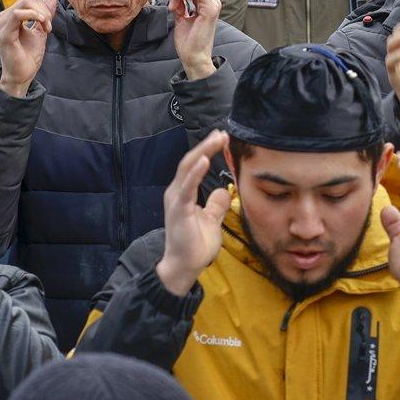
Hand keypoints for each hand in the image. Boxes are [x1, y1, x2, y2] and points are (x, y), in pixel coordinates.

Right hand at [0, 0, 56, 97]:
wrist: (22, 75)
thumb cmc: (28, 56)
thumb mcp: (41, 30)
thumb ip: (45, 14)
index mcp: (11, 16)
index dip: (43, 6)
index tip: (49, 24)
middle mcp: (4, 17)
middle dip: (44, 9)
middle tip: (49, 26)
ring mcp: (3, 24)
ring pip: (25, 2)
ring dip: (42, 13)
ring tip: (46, 28)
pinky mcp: (5, 33)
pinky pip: (18, 14)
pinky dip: (34, 15)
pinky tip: (42, 24)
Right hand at [155, 131, 232, 295]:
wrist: (184, 267)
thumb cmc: (195, 245)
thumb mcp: (211, 220)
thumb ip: (215, 205)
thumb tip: (223, 191)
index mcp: (184, 193)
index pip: (195, 164)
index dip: (207, 150)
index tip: (222, 137)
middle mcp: (177, 192)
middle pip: (191, 161)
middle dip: (207, 145)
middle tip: (223, 132)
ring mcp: (176, 200)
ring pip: (188, 168)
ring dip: (203, 152)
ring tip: (216, 139)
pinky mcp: (179, 210)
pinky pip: (187, 188)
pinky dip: (195, 173)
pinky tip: (204, 160)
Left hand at [167, 0, 219, 80]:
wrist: (194, 57)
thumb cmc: (188, 41)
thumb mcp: (180, 16)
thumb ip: (178, 1)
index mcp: (205, 4)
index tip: (171, 6)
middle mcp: (211, 3)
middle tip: (172, 7)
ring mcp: (212, 5)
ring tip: (173, 8)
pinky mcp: (210, 8)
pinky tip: (176, 2)